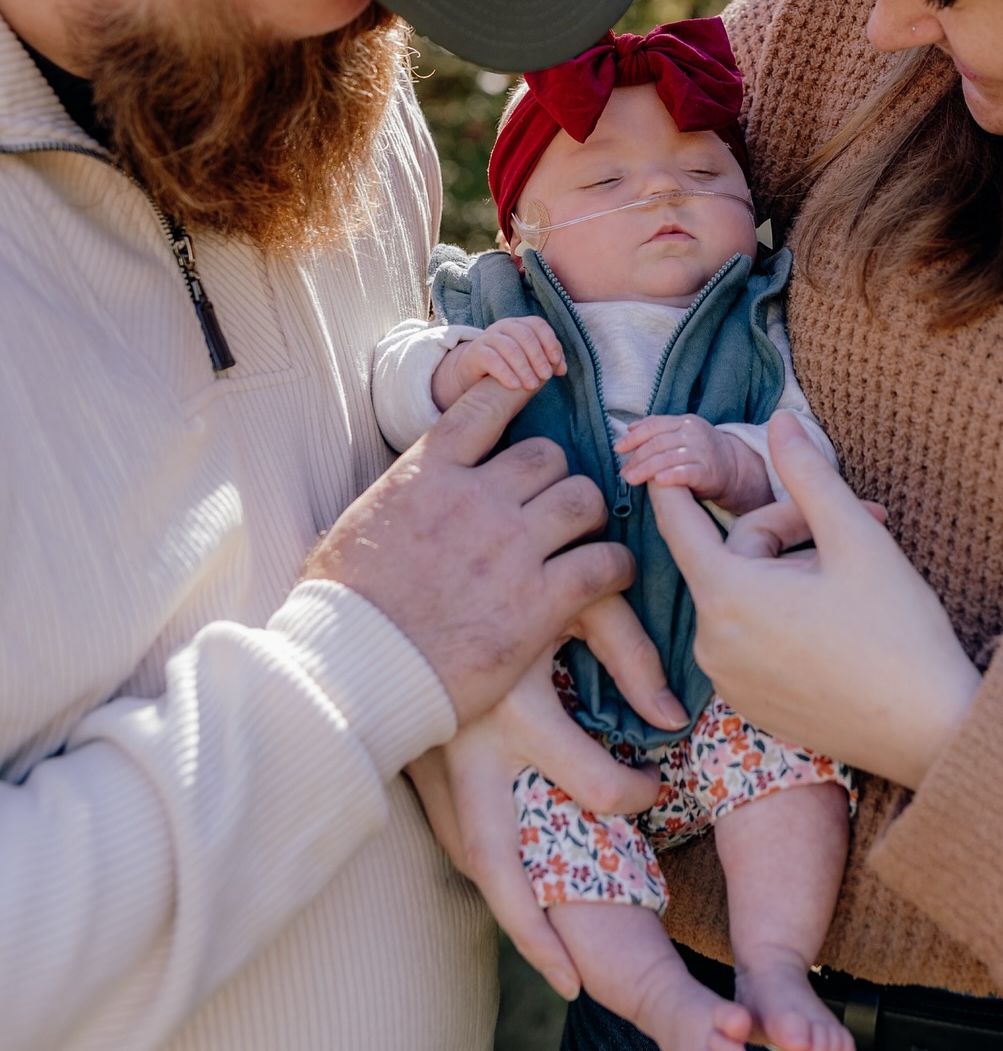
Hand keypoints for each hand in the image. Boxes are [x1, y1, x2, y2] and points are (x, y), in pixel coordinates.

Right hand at [307, 374, 630, 724]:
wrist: (348, 674)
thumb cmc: (339, 612)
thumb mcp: (352, 530)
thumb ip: (392, 502)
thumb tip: (397, 502)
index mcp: (425, 473)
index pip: (484, 404)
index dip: (518, 385)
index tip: (538, 377)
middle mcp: (475, 498)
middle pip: (548, 455)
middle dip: (554, 478)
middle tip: (550, 506)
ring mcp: (511, 547)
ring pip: (583, 499)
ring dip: (588, 515)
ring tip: (584, 536)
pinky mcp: (540, 601)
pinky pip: (604, 563)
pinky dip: (615, 566)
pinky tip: (610, 575)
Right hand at [408, 593, 686, 996]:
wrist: (407, 555)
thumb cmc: (508, 566)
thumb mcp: (578, 596)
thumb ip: (631, 651)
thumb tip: (672, 718)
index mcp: (511, 701)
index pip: (590, 782)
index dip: (634, 793)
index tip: (654, 786)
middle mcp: (466, 742)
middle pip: (495, 862)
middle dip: (532, 929)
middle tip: (574, 982)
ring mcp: (434, 757)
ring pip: (466, 855)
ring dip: (501, 906)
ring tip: (545, 957)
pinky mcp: (419, 758)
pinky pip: (450, 829)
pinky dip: (481, 865)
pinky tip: (508, 890)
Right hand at [432, 317, 565, 411]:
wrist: (475, 376)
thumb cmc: (508, 367)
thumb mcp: (528, 362)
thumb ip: (546, 362)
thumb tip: (562, 369)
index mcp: (519, 324)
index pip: (538, 325)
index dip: (549, 341)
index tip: (556, 361)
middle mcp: (503, 327)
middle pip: (525, 335)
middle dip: (538, 357)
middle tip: (546, 377)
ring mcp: (487, 337)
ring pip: (509, 347)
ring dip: (524, 367)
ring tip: (532, 385)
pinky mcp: (475, 353)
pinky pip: (492, 359)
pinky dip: (505, 373)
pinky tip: (515, 385)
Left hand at [616, 414, 771, 513]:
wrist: (733, 467)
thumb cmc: (701, 452)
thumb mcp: (682, 434)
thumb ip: (658, 429)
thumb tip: (630, 428)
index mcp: (684, 422)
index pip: (654, 426)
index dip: (634, 437)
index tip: (618, 449)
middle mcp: (693, 434)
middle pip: (658, 444)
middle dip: (636, 458)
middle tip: (623, 472)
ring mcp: (702, 452)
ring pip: (668, 458)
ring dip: (645, 469)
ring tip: (630, 479)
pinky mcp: (708, 472)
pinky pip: (686, 473)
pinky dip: (670, 476)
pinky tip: (657, 481)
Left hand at [649, 413, 981, 790]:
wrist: (933, 732)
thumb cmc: (899, 632)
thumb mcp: (856, 537)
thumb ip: (809, 473)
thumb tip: (779, 420)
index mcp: (728, 596)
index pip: (679, 520)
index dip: (673, 481)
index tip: (660, 454)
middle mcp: (712, 643)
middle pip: (736, 555)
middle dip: (791, 531)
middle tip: (864, 525)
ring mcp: (729, 680)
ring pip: (746, 596)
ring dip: (790, 574)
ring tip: (852, 580)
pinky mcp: (751, 706)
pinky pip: (752, 639)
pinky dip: (784, 619)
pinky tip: (838, 624)